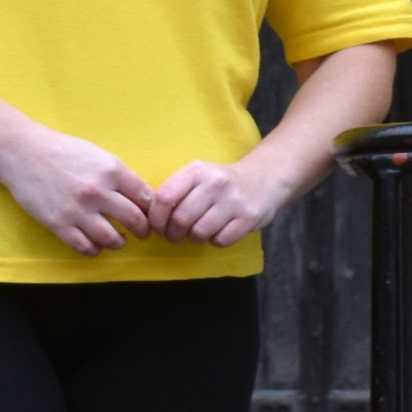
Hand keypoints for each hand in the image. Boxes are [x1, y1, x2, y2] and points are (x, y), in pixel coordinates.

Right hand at [0, 125, 157, 252]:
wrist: (23, 153)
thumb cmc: (62, 151)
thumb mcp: (97, 155)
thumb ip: (118, 175)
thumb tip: (141, 197)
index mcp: (111, 170)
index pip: (145, 196)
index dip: (152, 210)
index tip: (151, 215)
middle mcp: (98, 191)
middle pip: (134, 220)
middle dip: (143, 230)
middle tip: (142, 233)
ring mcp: (78, 209)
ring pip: (111, 238)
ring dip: (119, 242)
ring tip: (119, 240)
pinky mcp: (59, 224)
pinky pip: (85, 247)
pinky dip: (95, 250)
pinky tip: (95, 245)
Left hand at [152, 152, 295, 247]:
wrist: (264, 179)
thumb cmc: (221, 183)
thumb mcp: (198, 176)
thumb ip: (175, 191)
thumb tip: (148, 217)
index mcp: (197, 170)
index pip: (165, 198)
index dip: (155, 218)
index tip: (157, 226)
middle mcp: (215, 183)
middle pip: (180, 219)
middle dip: (172, 234)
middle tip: (174, 235)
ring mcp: (233, 201)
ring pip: (199, 232)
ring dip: (194, 238)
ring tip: (198, 232)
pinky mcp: (248, 218)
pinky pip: (220, 240)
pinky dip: (215, 241)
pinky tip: (218, 231)